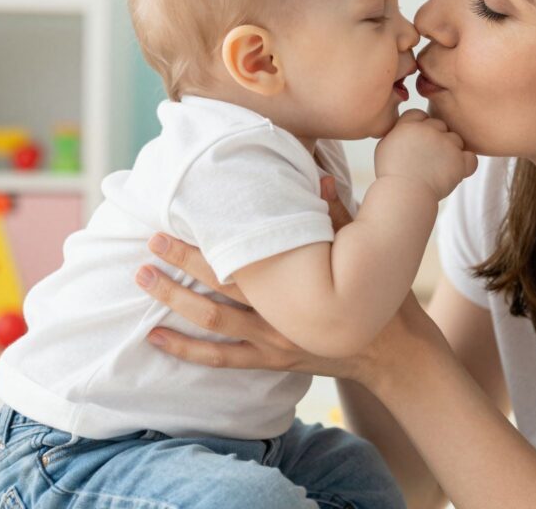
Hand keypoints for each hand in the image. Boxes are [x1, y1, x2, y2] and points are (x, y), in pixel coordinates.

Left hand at [135, 176, 436, 383]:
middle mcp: (280, 316)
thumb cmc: (379, 294)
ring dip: (174, 302)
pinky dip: (186, 350)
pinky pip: (221, 360)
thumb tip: (317, 175)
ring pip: (212, 324)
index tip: (181, 221)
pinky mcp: (271, 361)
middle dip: (182, 264)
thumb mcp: (362, 252)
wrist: (393, 350)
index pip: (244, 260)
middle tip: (151, 242)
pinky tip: (156, 337)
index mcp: (298, 285)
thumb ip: (337, 215)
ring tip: (143, 279)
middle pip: (220, 288)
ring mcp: (273, 343)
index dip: (210, 243)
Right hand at [374, 109, 476, 200]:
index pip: (420, 115)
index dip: (420, 127)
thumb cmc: (391, 174)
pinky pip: (471, 157)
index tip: (417, 143)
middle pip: (440, 125)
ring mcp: (446, 144)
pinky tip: (455, 172)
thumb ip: (398, 131)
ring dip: (451, 151)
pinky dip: (466, 165)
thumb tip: (406, 128)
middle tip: (428, 158)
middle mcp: (429, 129)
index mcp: (410, 125)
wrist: (403, 194)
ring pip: (456, 140)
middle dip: (436, 139)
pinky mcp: (459, 160)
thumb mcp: (385, 146)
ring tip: (438, 169)